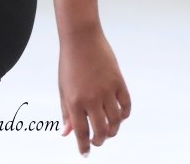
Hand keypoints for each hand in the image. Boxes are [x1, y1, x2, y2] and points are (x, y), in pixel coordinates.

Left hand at [58, 27, 130, 155]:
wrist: (81, 38)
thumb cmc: (69, 63)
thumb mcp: (63, 89)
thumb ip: (66, 112)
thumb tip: (66, 133)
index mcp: (74, 101)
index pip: (81, 132)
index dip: (84, 146)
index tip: (85, 153)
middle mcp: (91, 98)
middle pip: (101, 130)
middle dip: (100, 140)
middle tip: (98, 141)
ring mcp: (106, 90)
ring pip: (116, 121)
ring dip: (113, 130)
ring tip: (109, 131)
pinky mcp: (118, 82)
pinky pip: (126, 105)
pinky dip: (124, 114)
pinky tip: (119, 116)